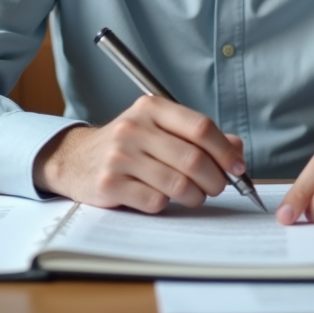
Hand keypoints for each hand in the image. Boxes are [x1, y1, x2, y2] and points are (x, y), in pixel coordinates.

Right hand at [32, 96, 244, 213]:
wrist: (76, 159)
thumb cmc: (128, 145)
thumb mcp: (160, 128)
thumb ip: (198, 136)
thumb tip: (237, 149)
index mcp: (151, 107)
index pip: (200, 127)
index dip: (225, 150)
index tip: (237, 166)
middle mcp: (134, 128)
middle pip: (193, 159)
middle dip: (215, 179)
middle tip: (217, 187)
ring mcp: (119, 156)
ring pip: (178, 184)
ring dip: (195, 196)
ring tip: (194, 195)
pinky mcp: (110, 184)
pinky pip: (155, 201)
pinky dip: (167, 204)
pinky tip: (162, 197)